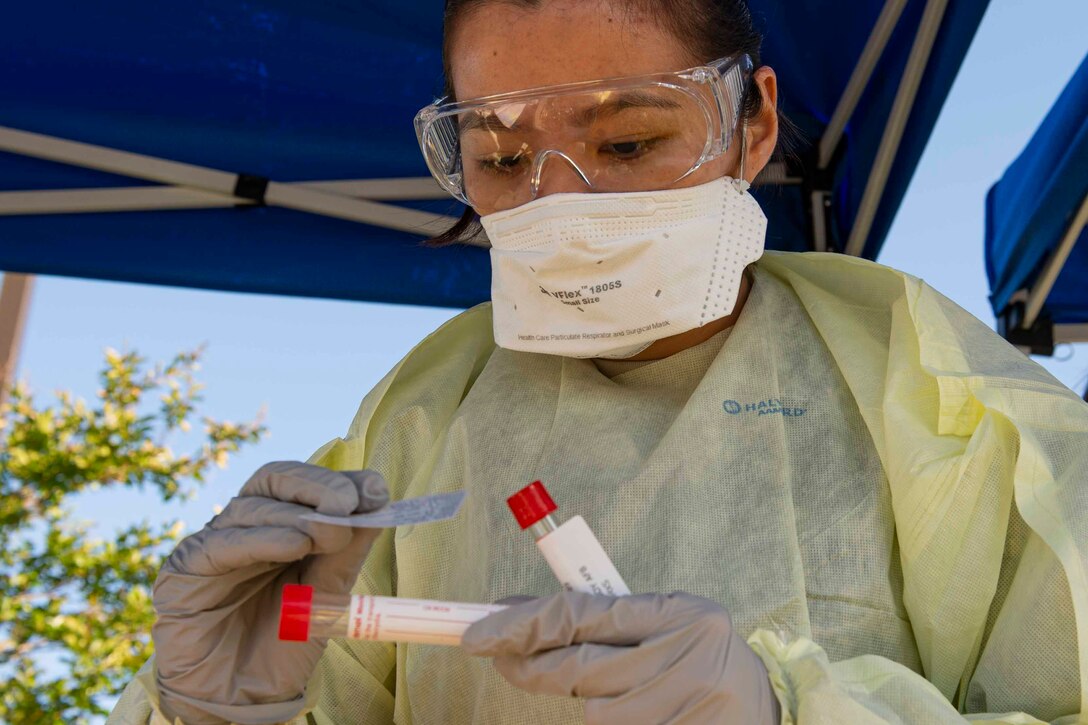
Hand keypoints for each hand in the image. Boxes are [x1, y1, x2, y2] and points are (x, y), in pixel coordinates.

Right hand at [152, 462, 387, 724]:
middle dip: (318, 485)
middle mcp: (246, 526)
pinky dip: (263, 539)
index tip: (376, 490)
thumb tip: (377, 508)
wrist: (238, 698)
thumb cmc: (281, 644)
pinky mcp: (186, 567)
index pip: (305, 484)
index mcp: (279, 524)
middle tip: (350, 503)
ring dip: (297, 515)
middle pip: (275, 479)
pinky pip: (223, 542)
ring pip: (252, 508)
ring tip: (331, 533)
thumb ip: (346, 553)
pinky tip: (294, 544)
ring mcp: (214, 541)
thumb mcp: (326, 595)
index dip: (340, 480)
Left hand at [462, 591, 779, 723]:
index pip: (579, 614)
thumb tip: (520, 614)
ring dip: (590, 702)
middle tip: (503, 660)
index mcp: (679, 612)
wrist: (765, 708)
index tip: (478, 633)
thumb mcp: (666, 620)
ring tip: (626, 691)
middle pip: (577, 668)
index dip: (521, 624)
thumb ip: (605, 618)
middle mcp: (684, 657)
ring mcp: (683, 706)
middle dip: (530, 666)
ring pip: (594, 711)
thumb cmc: (700, 654)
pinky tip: (641, 712)